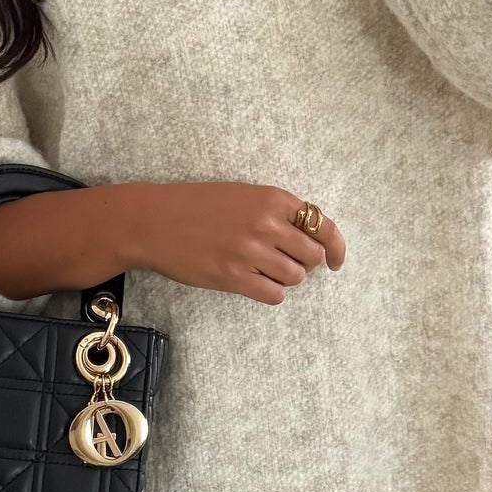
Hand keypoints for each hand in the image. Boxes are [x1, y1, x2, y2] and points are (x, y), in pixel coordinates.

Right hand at [125, 181, 345, 306]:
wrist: (154, 222)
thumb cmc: (197, 207)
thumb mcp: (243, 195)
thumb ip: (277, 212)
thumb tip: (311, 240)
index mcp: (272, 199)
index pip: (322, 225)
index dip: (336, 247)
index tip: (336, 261)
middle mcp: (266, 224)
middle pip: (311, 257)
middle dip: (305, 264)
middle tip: (286, 262)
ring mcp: (250, 252)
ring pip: (294, 278)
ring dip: (286, 279)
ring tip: (264, 270)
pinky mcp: (234, 277)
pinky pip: (274, 295)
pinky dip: (271, 293)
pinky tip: (255, 283)